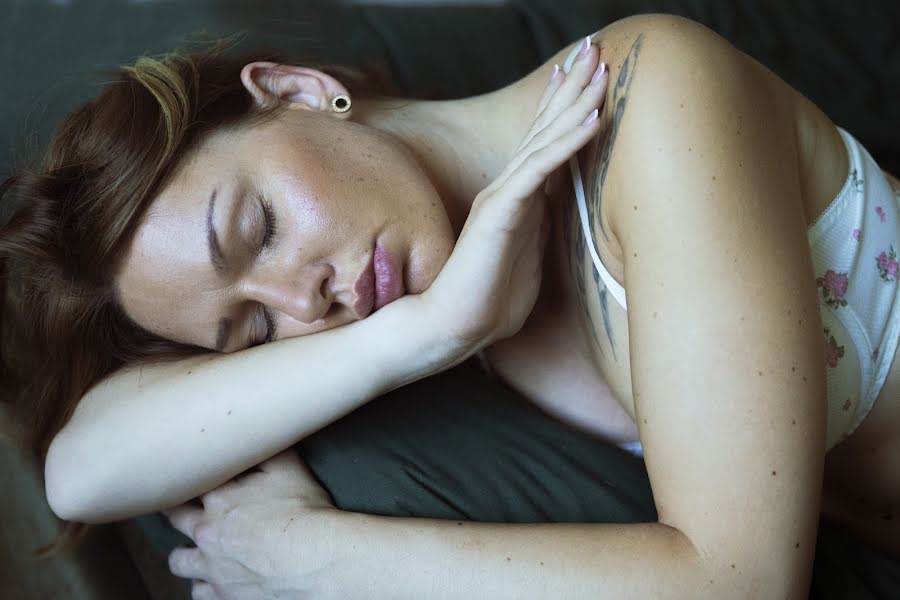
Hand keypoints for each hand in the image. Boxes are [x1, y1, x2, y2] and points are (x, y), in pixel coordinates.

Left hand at [164, 450, 337, 599]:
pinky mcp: (223, 594)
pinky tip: (211, 579)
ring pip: (179, 560)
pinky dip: (203, 584)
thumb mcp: (289, 467)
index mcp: (219, 498)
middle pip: (175, 519)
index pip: (191, 482)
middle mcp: (207, 532)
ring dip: (185, 553)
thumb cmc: (302, 511)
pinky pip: (198, 592)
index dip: (192, 478)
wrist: (312, 558)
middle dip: (175, 511)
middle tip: (178, 507)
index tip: (191, 475)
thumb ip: (268, 450)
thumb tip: (257, 433)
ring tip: (195, 549)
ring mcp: (212, 566)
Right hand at [421, 41, 607, 351]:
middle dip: (572, 87)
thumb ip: (542, 228)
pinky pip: (542, 167)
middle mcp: (510, 188)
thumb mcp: (529, 257)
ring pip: (546, 138)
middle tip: (594, 48)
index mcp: (518, 200)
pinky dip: (569, 140)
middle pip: (545, 128)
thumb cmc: (490, 300)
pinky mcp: (503, 210)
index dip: (563, 108)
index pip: (544, 144)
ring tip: (601, 66)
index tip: (585, 78)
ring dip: (576, 101)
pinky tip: (594, 115)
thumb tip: (558, 209)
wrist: (454, 327)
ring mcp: (505, 196)